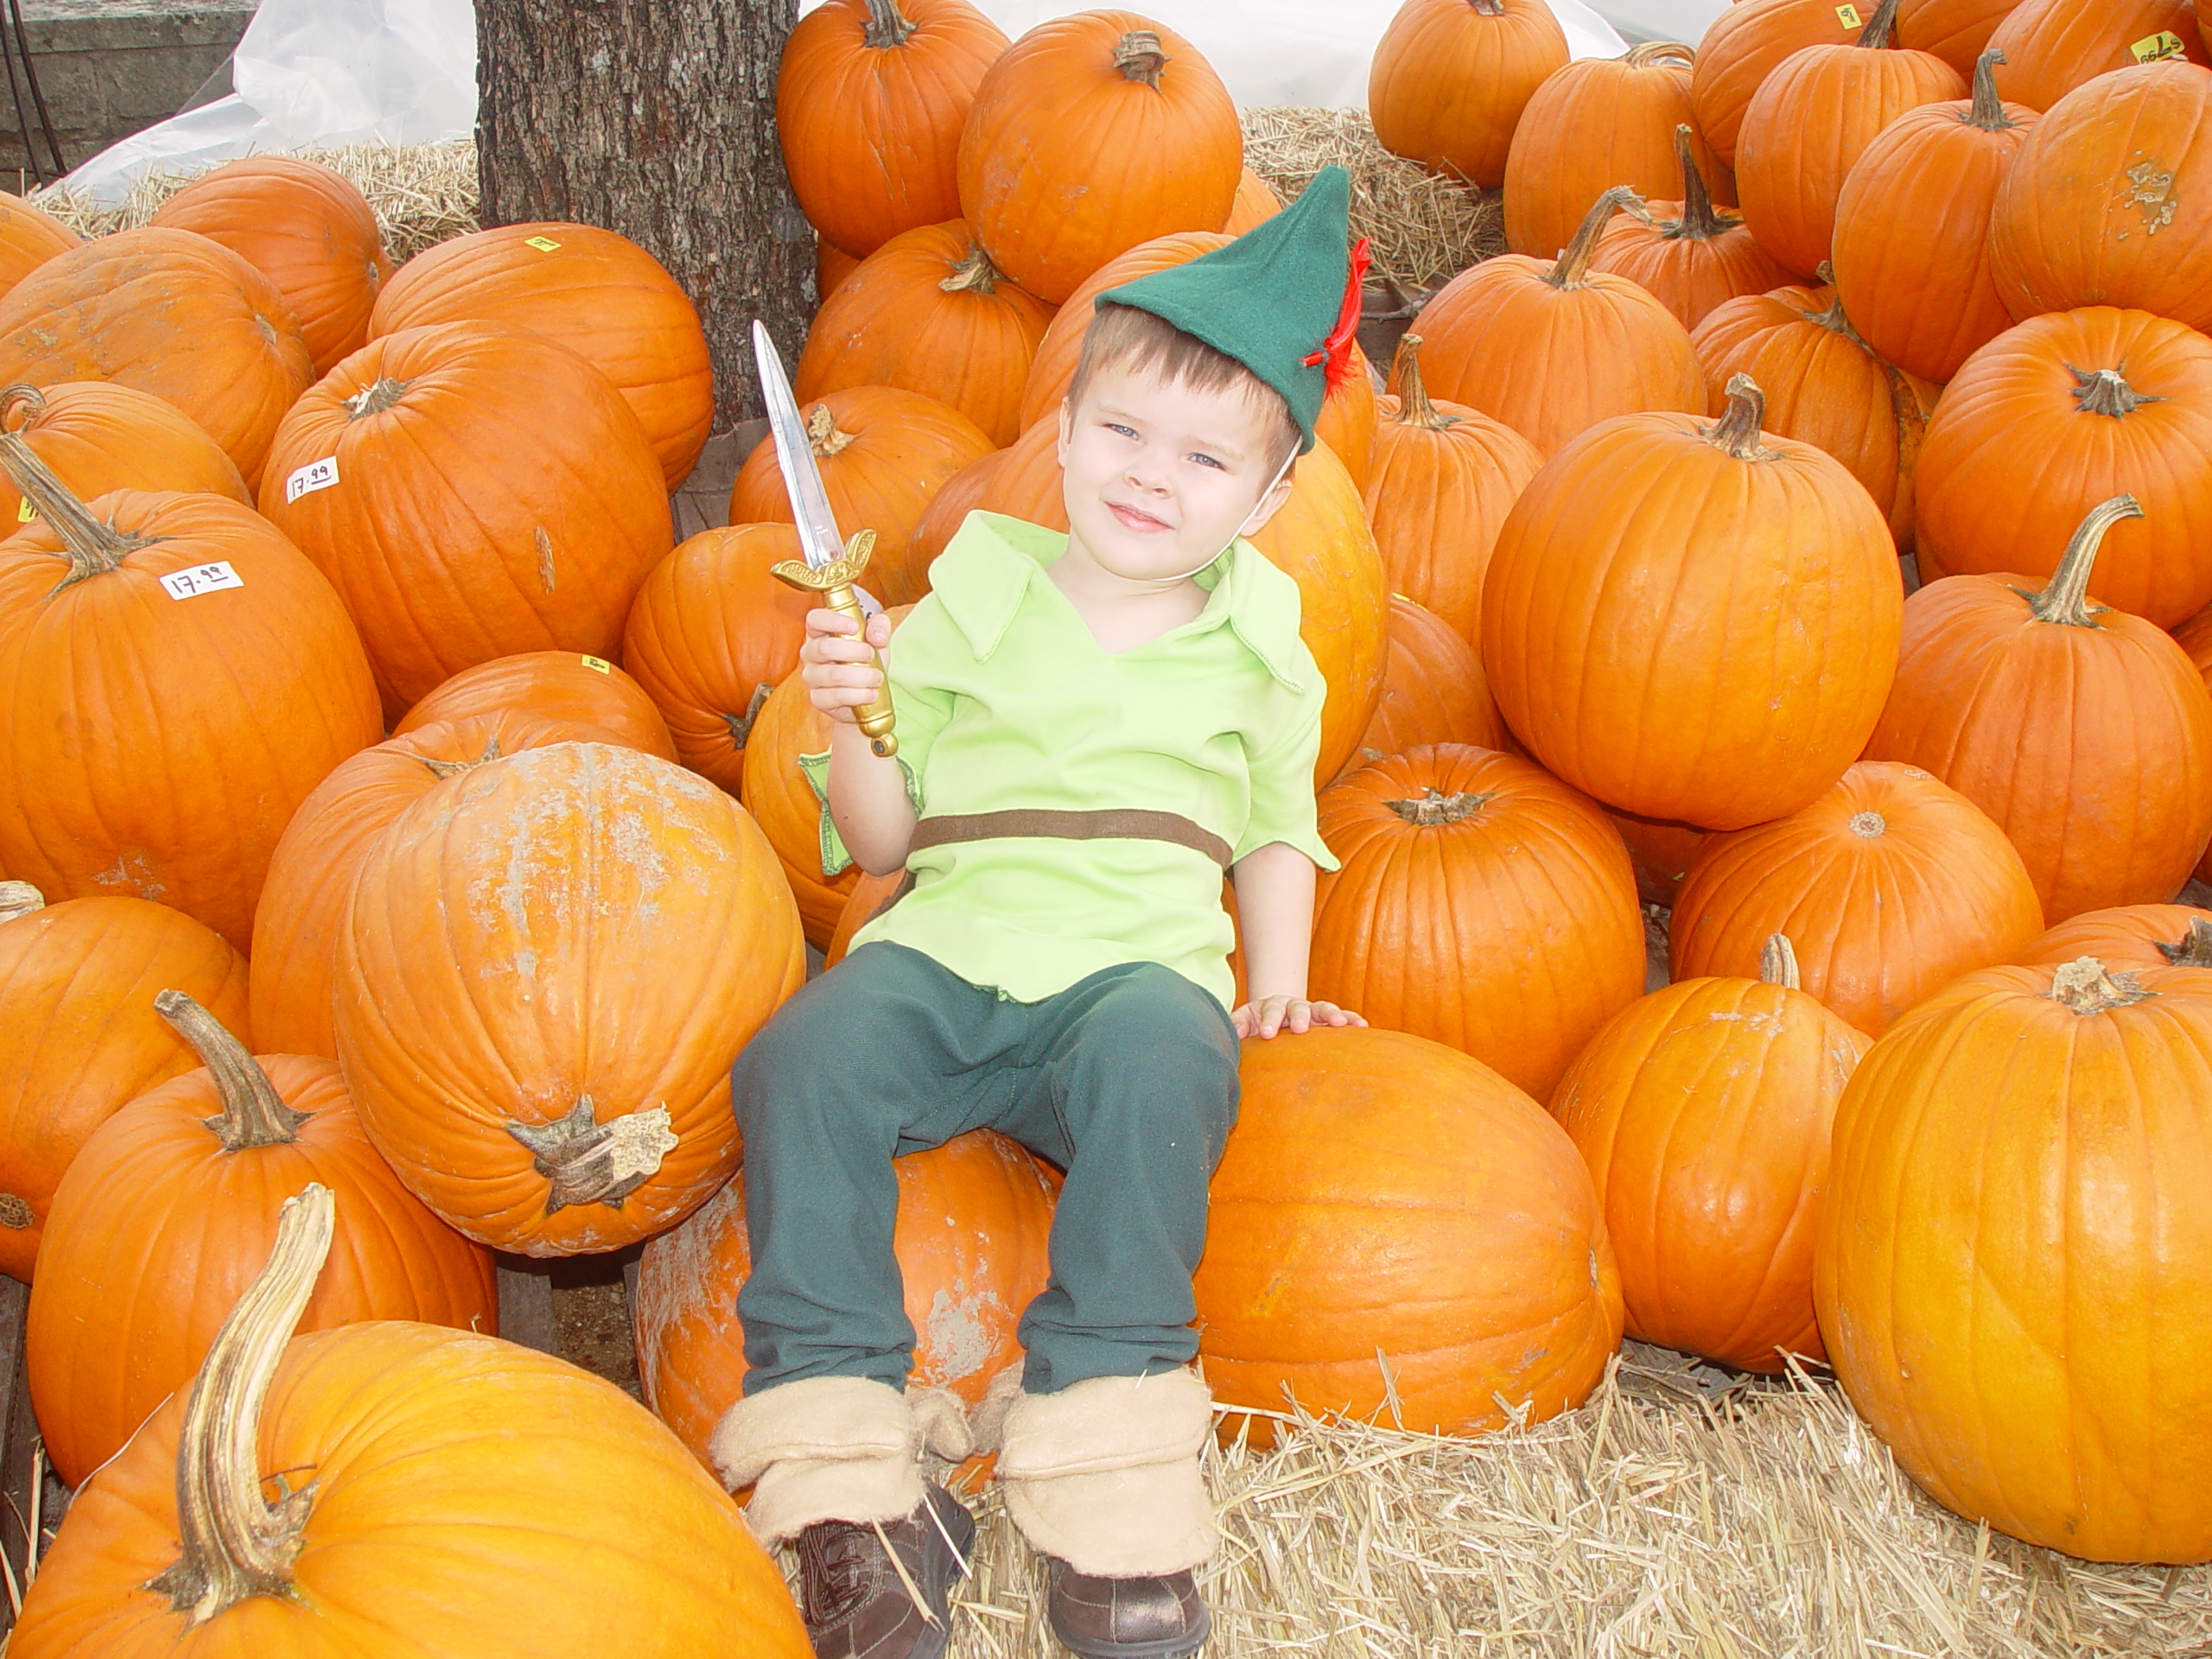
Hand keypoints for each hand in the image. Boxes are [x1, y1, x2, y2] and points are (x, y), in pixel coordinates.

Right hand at [799, 606, 890, 725]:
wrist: (866, 695)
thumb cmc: (865, 662)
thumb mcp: (877, 641)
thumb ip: (880, 628)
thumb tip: (876, 635)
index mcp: (820, 633)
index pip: (815, 619)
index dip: (833, 621)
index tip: (855, 626)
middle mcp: (810, 653)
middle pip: (825, 648)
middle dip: (855, 651)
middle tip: (871, 655)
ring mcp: (811, 677)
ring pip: (834, 675)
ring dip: (862, 676)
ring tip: (877, 678)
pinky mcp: (818, 699)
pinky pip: (837, 696)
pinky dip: (859, 695)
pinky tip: (871, 694)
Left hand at [1232, 996, 1365, 1039]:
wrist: (1271, 1019)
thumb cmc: (1255, 1025)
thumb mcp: (1243, 1023)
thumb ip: (1237, 1026)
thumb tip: (1235, 1033)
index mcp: (1270, 1006)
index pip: (1270, 1011)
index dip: (1269, 1021)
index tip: (1267, 1034)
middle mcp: (1292, 1005)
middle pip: (1297, 1007)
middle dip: (1299, 1017)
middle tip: (1299, 1029)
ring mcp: (1310, 1011)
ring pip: (1321, 1008)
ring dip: (1331, 1014)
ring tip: (1341, 1023)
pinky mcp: (1324, 1020)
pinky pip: (1340, 1017)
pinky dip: (1351, 1019)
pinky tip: (1362, 1025)